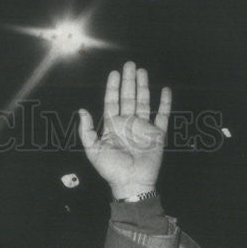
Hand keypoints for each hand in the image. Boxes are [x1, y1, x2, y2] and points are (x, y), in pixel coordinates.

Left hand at [78, 61, 170, 199]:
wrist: (131, 182)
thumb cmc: (111, 169)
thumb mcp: (93, 150)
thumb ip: (86, 131)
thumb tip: (81, 111)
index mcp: (113, 127)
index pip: (112, 102)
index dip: (112, 88)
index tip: (114, 73)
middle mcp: (128, 124)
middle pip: (128, 97)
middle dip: (128, 81)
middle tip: (129, 65)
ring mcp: (143, 128)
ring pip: (143, 102)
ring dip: (143, 86)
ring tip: (142, 71)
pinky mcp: (157, 134)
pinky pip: (162, 115)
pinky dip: (165, 103)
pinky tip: (165, 91)